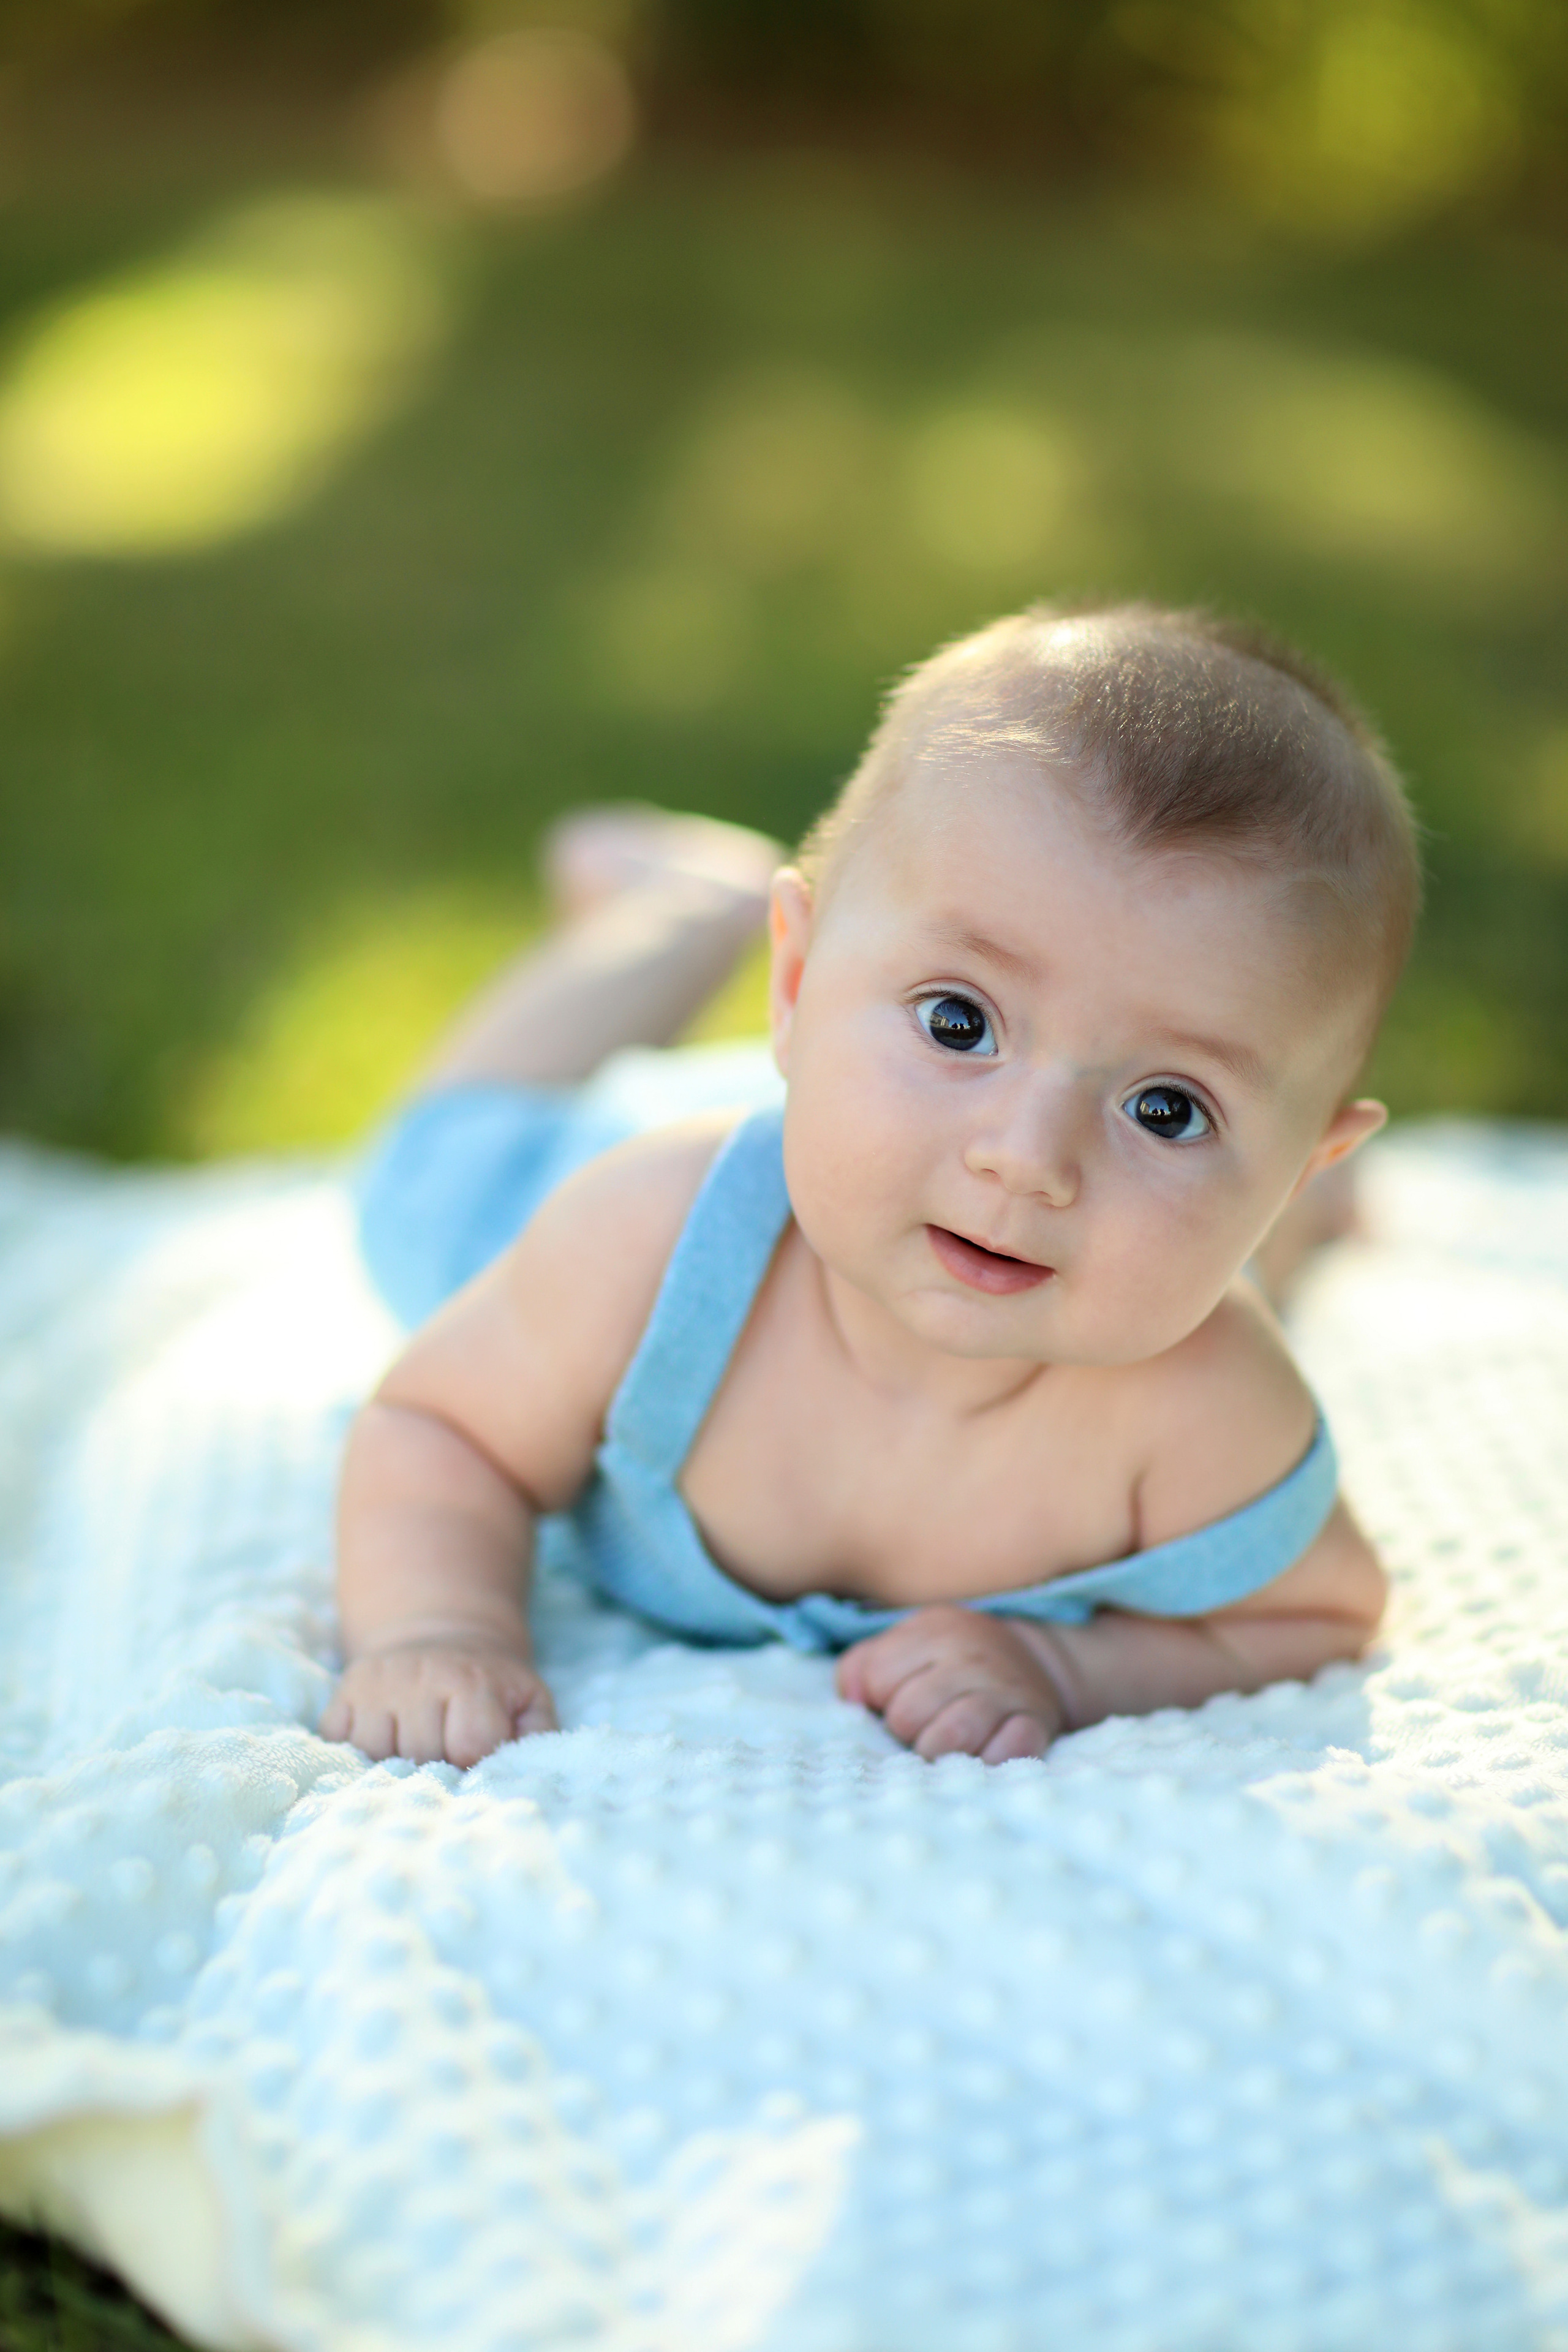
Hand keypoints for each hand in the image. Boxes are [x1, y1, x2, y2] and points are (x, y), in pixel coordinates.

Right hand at [319, 1637, 556, 1767]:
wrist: (444, 1636)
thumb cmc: (491, 1685)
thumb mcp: (529, 1701)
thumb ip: (537, 1739)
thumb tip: (523, 1777)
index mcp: (472, 1680)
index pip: (469, 1747)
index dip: (475, 1762)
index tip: (477, 1755)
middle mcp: (419, 1675)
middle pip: (421, 1756)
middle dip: (436, 1766)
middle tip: (446, 1751)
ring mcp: (377, 1683)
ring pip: (374, 1754)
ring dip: (394, 1764)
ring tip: (415, 1748)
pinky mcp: (344, 1692)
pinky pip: (339, 1743)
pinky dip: (356, 1754)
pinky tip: (383, 1742)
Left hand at [835, 1606, 1069, 1762]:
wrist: (1031, 1660)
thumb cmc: (947, 1662)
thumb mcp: (903, 1646)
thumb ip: (860, 1667)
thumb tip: (850, 1698)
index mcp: (934, 1630)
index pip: (877, 1679)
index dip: (881, 1698)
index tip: (900, 1696)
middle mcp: (972, 1655)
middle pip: (907, 1715)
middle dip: (907, 1729)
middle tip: (923, 1724)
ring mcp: (1007, 1689)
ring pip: (950, 1738)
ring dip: (938, 1751)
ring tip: (944, 1745)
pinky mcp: (1036, 1722)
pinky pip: (1002, 1754)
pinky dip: (986, 1762)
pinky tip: (981, 1753)